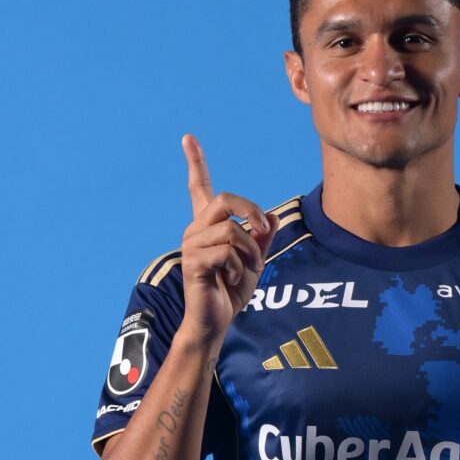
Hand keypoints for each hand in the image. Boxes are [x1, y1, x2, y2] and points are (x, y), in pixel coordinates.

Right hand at [178, 134, 277, 345]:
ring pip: (232, 231)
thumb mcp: (254, 261)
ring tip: (247, 270)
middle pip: (225, 199)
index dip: (195, 162)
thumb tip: (270, 219)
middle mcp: (196, 230)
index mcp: (208, 226)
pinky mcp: (193, 263)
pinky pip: (227, 253)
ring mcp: (192, 246)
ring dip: (250, 253)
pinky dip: (240, 267)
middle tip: (262, 231)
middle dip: (251, 212)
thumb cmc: (231, 291)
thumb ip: (261, 239)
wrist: (216, 321)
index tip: (188, 138)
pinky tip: (233, 279)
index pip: (199, 188)